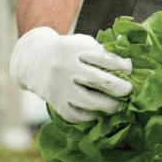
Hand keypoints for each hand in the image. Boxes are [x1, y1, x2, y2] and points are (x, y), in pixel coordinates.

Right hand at [10, 26, 132, 122]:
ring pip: (87, 101)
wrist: (32, 60)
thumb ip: (101, 52)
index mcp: (72, 50)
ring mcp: (58, 86)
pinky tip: (96, 114)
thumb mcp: (80, 44)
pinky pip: (74, 114)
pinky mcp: (54, 101)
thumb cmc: (65, 51)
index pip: (100, 58)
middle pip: (96, 80)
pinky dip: (87, 117)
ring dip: (106, 105)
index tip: (129, 69)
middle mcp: (64, 68)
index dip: (118, 64)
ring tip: (116, 106)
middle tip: (128, 90)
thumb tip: (127, 66)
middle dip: (116, 87)